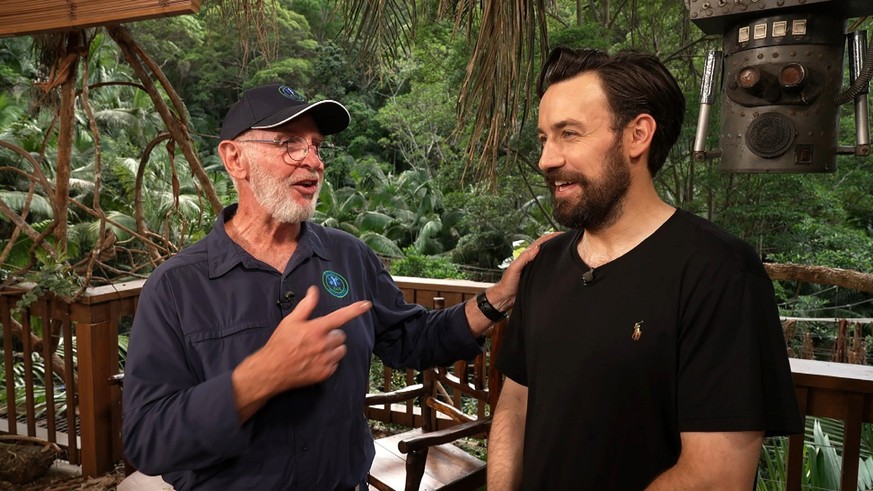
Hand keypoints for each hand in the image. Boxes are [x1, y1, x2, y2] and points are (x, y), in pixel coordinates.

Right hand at [232, 286, 371, 420]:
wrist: (271, 370)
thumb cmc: (280, 343)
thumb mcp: (290, 321)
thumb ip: (306, 305)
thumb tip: (314, 290)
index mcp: (316, 329)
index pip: (340, 316)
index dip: (355, 310)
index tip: (367, 304)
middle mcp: (323, 345)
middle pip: (341, 335)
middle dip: (333, 335)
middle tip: (317, 337)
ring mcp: (325, 360)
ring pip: (341, 350)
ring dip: (333, 348)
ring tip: (317, 349)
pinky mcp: (325, 373)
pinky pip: (336, 363)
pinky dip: (329, 361)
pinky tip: (315, 360)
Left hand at [488, 232, 561, 310]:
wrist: (505, 298)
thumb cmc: (507, 284)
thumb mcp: (514, 268)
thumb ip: (524, 258)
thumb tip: (536, 247)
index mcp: (526, 256)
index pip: (540, 243)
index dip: (551, 237)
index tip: (561, 233)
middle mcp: (531, 261)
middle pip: (545, 249)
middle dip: (556, 243)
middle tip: (568, 240)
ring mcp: (534, 268)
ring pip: (546, 258)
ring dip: (555, 253)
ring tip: (567, 250)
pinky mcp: (536, 277)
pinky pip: (546, 268)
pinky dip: (553, 264)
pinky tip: (559, 266)